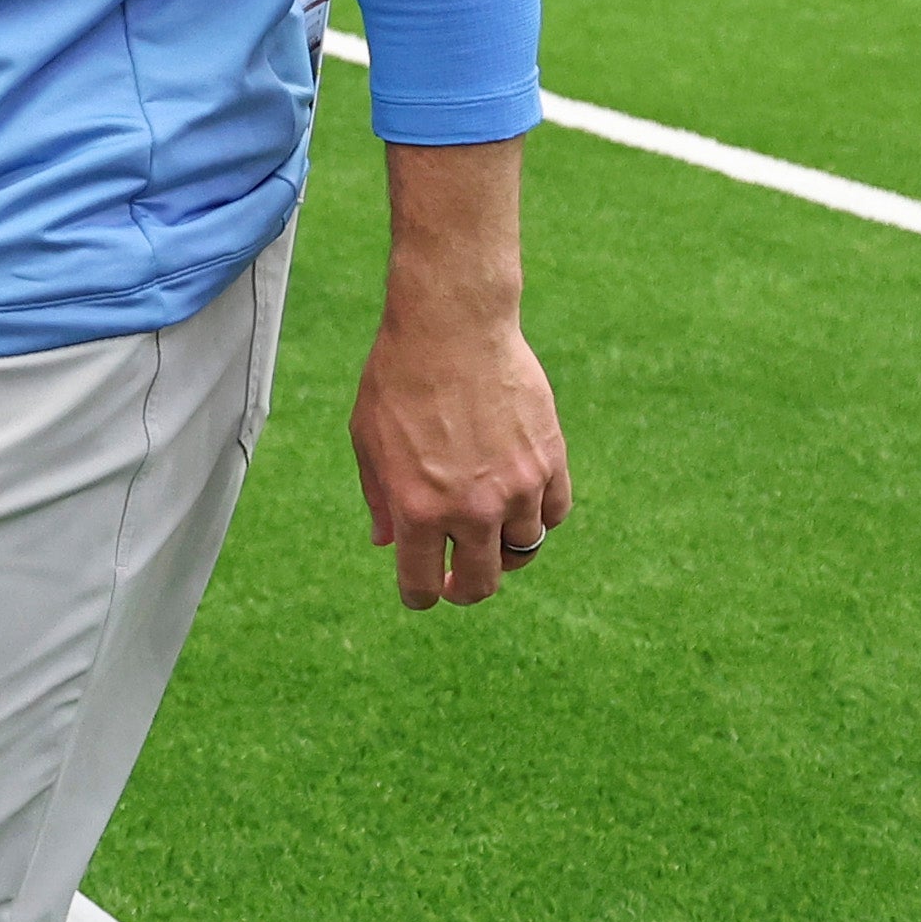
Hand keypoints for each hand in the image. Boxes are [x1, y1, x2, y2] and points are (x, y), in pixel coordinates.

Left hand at [350, 303, 572, 611]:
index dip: (420, 595)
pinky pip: (552, 514)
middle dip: (465, 588)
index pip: (422, 587)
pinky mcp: (550, 462)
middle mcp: (471, 509)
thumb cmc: (398, 378)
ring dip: (502, 546)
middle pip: (481, 584)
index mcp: (418, 509)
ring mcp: (517, 488)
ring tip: (487, 525)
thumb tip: (386, 543)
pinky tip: (519, 499)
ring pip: (521, 550)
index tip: (423, 589)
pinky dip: (537, 515)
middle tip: (458, 575)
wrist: (452, 326)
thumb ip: (380, 498)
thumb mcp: (368, 440)